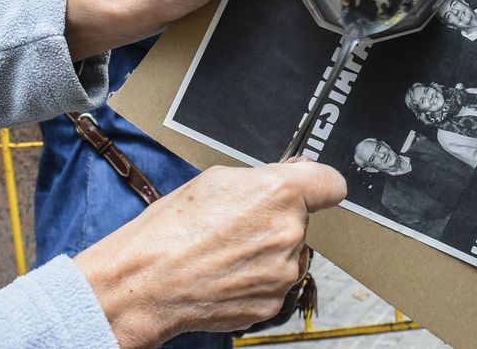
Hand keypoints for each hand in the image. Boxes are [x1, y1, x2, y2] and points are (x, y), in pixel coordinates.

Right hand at [75, 161, 346, 347]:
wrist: (145, 282)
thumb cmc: (171, 230)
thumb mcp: (217, 180)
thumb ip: (264, 178)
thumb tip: (292, 175)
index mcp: (280, 192)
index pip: (331, 183)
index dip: (317, 183)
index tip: (311, 187)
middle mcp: (289, 232)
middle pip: (302, 219)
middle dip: (277, 218)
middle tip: (239, 222)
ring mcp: (283, 271)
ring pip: (289, 253)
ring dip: (268, 250)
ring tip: (226, 250)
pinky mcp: (273, 302)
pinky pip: (275, 282)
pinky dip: (256, 278)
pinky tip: (226, 272)